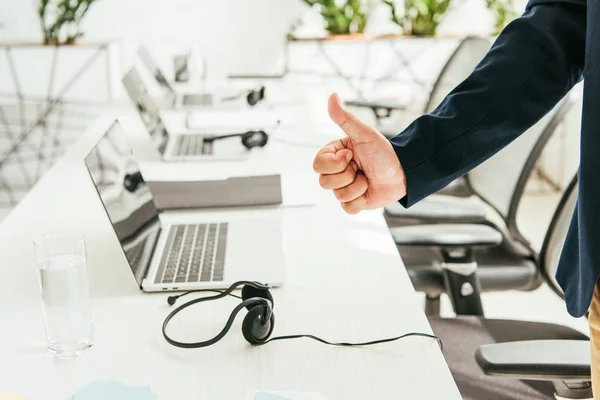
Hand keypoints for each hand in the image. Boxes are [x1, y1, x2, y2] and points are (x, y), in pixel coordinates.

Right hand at [313, 93, 406, 213]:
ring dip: (357, 187)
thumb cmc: (383, 151)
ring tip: (367, 179)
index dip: (334, 163)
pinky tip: (368, 191)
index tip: (352, 155)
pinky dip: (360, 200)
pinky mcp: (353, 203)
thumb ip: (344, 118)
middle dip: (347, 175)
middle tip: (360, 168)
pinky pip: (347, 208)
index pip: (318, 164)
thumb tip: (332, 95)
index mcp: (334, 155)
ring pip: (338, 195)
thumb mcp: (364, 134)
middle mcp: (336, 172)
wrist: (403, 172)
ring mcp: (343, 188)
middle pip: (324, 182)